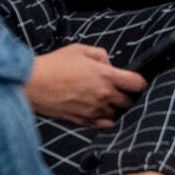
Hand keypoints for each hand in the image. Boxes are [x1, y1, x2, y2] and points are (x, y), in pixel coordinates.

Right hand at [24, 44, 146, 127]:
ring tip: (111, 102)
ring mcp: (94, 110)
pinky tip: (101, 112)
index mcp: (105, 75)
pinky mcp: (83, 121)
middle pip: (129, 101)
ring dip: (118, 108)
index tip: (137, 81)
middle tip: (123, 91)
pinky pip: (104, 125)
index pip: (136, 83)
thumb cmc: (55, 64)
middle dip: (129, 96)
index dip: (140, 82)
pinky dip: (107, 120)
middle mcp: (103, 95)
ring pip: (118, 114)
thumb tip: (108, 64)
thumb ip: (100, 55)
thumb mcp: (80, 49)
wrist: (34, 84)